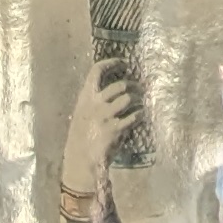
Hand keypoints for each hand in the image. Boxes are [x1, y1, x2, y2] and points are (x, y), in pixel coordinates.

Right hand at [58, 62, 128, 208]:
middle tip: (140, 88)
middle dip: (133, 85)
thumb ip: (95, 100)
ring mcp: (106, 116)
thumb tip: (115, 89)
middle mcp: (95, 104)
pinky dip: (140, 114)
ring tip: (141, 102)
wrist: (80, 159)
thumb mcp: (83, 113)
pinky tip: (141, 116)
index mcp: (85, 97)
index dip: (112, 63)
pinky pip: (134, 116)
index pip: (97, 71)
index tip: (124, 63)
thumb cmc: (81, 136)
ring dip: (138, 99)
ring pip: (129, 98)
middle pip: (120, 85)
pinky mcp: (116, 129)